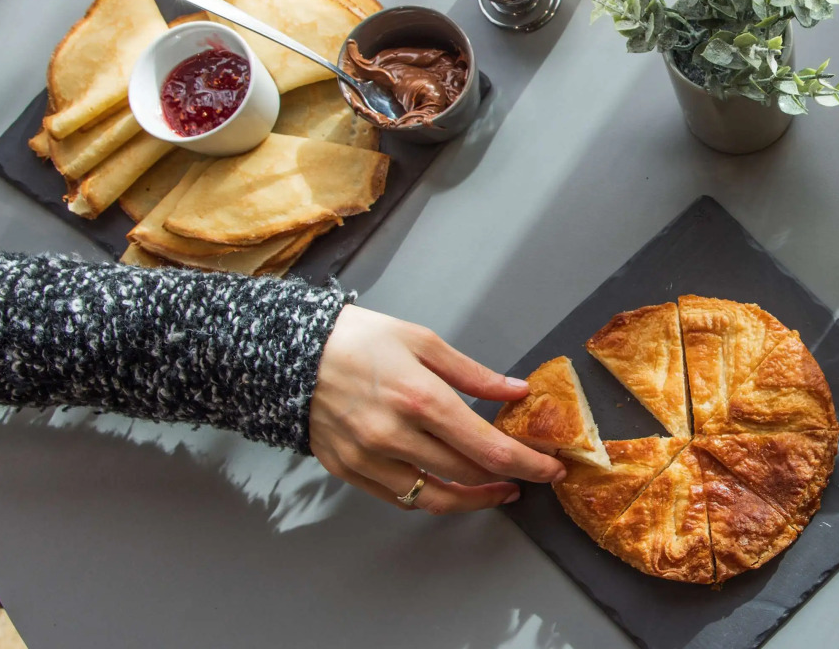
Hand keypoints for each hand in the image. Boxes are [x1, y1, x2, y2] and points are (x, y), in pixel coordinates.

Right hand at [308, 304, 565, 513]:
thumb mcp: (422, 341)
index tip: (550, 467)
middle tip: (531, 472)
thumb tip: (516, 391)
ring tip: (499, 490)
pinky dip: (433, 497)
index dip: (527, 463)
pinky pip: (401, 499)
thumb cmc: (357, 339)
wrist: (288, 354)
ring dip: (475, 498)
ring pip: (435, 497)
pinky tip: (452, 487)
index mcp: (419, 398)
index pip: (488, 448)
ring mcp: (369, 459)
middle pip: (467, 474)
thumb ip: (474, 373)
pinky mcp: (349, 472)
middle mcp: (394, 436)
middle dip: (509, 477)